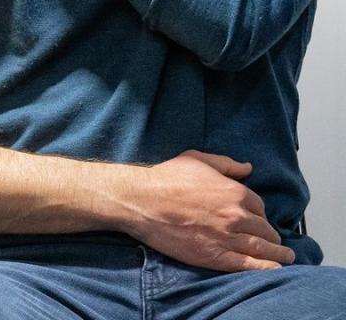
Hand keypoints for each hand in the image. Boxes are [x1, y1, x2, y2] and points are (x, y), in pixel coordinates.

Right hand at [116, 150, 294, 271]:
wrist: (143, 201)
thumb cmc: (166, 178)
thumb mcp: (197, 159)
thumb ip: (226, 164)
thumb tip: (247, 168)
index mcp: (233, 191)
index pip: (259, 205)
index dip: (258, 211)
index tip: (257, 216)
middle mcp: (236, 216)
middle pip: (265, 228)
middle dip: (270, 234)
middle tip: (274, 240)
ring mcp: (228, 238)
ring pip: (263, 248)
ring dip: (278, 253)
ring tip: (286, 257)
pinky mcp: (217, 257)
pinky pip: (250, 266)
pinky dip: (267, 268)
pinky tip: (275, 269)